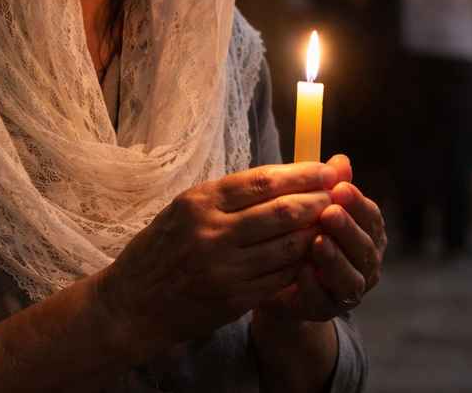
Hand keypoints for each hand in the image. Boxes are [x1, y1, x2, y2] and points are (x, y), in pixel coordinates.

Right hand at [100, 161, 337, 361]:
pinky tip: (312, 254)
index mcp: (200, 201)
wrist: (132, 303)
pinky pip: (281, 276)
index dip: (304, 174)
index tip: (328, 169)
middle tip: (340, 194)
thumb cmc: (163, 247)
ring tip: (332, 222)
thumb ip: (233, 193)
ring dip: (317, 232)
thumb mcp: (187, 207)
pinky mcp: (234, 299)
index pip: (265, 180)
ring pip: (289, 246)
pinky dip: (302, 263)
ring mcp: (224, 269)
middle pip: (284, 211)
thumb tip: (286, 173)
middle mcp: (213, 232)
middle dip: (319, 201)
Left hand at [257, 154, 386, 321]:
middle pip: (364, 247)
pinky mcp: (326, 310)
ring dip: (335, 259)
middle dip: (348, 228)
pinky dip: (314, 286)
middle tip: (329, 212)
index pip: (371, 217)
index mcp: (367, 234)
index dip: (358, 203)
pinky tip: (302, 271)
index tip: (340, 187)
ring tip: (318, 242)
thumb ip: (329, 187)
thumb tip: (340, 159)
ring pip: (350, 277)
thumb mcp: (314, 208)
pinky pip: (324, 300)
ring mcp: (348, 291)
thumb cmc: (304, 236)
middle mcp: (365, 263)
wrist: (282, 282)